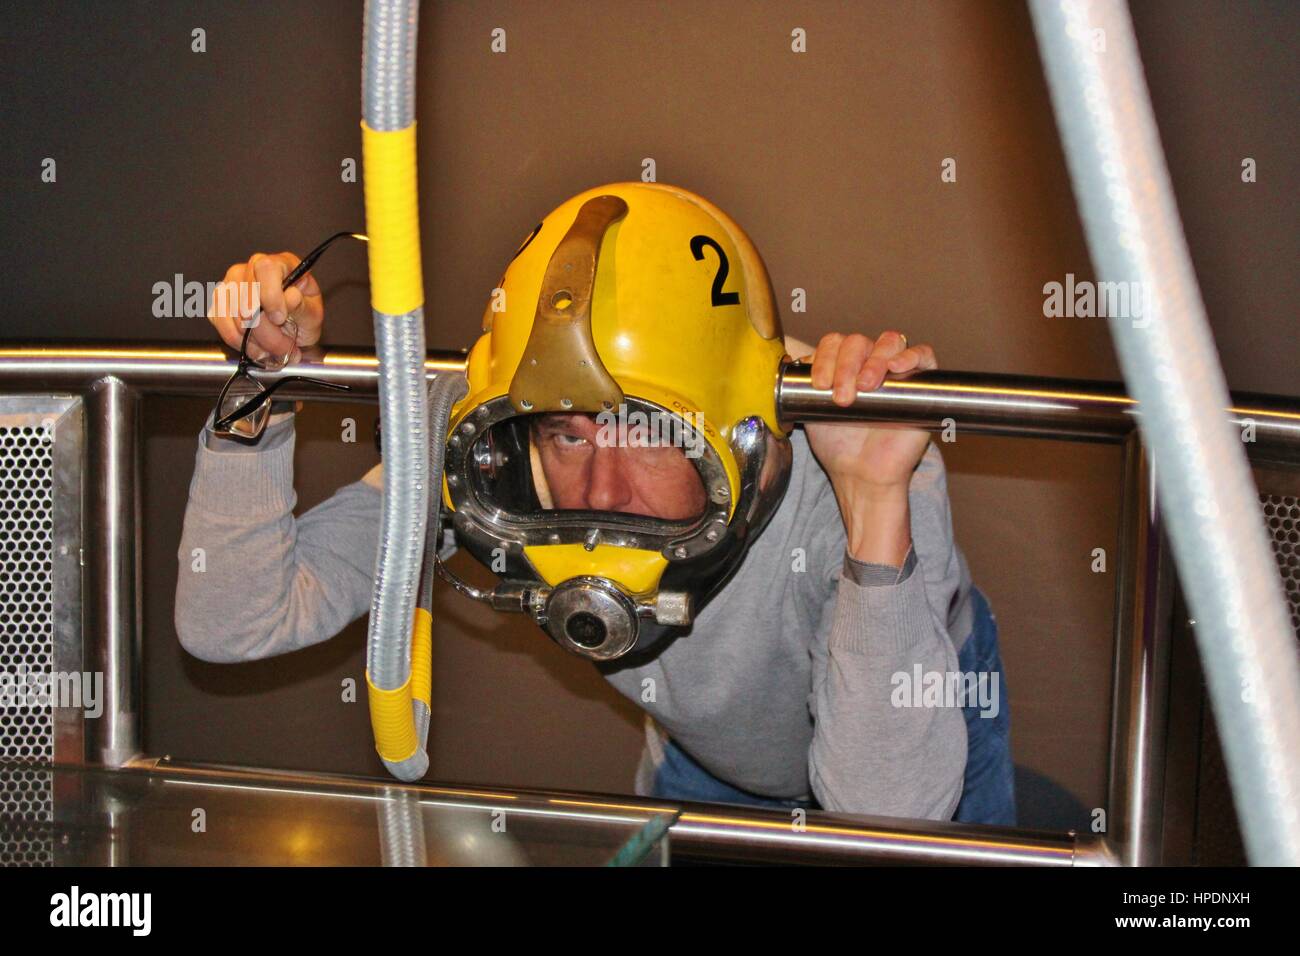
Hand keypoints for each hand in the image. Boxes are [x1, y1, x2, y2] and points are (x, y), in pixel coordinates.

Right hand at [208, 251, 324, 367]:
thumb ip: (302, 306)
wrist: (292, 329)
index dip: (270, 295)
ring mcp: (232, 282)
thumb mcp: (313, 314)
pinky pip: (220, 320)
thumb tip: (290, 297)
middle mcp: (253, 268)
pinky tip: (255, 346)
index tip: (279, 318)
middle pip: (247, 295)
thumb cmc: (303, 316)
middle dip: (265, 330)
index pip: (266, 268)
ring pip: (232, 312)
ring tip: (272, 349)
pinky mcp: (220, 300)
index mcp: (282, 264)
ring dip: (253, 339)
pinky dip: (237, 340)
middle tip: (283, 347)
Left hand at [799, 331, 937, 565]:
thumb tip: (794, 363)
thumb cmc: (839, 444)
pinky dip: (911, 356)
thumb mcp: (810, 410)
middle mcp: (870, 363)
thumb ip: (799, 386)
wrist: (861, 473)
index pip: (835, 342)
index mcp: (843, 365)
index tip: (820, 385)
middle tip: (842, 397)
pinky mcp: (923, 384)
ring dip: (874, 360)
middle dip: (846, 365)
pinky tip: (896, 368)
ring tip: (866, 386)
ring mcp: (897, 371)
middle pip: (859, 341)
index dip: (825, 357)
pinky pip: (924, 355)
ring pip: (889, 342)